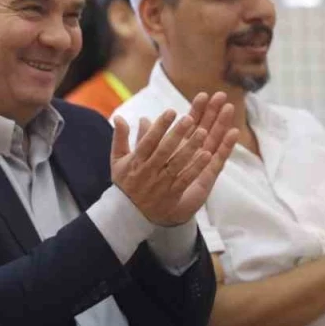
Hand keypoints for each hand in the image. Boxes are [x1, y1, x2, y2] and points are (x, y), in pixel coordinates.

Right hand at [111, 91, 238, 226]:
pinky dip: (196, 167)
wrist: (128, 213)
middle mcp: (148, 171)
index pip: (148, 141)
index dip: (159, 126)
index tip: (171, 112)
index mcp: (135, 161)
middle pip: (164, 150)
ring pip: (177, 163)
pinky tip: (207, 154)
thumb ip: (120, 137)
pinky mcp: (172, 193)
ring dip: (190, 147)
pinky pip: (186, 178)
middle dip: (177, 134)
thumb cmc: (125, 182)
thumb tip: (118, 117)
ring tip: (203, 132)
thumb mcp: (117, 159)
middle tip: (189, 118)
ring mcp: (161, 182)